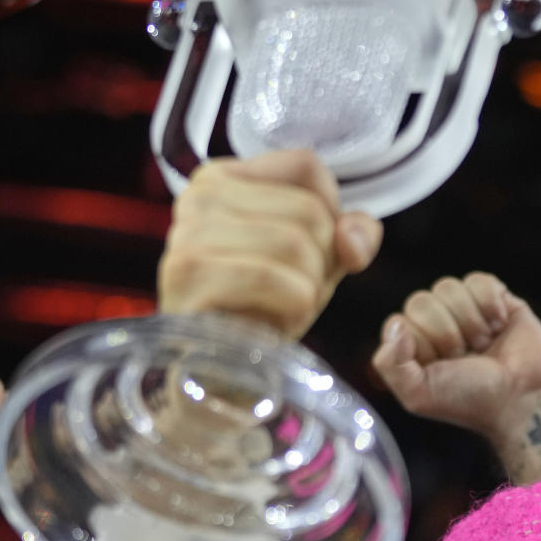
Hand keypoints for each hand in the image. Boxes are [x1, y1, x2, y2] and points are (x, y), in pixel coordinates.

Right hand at [158, 150, 382, 339]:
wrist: (222, 374)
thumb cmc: (265, 310)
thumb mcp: (318, 263)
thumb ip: (351, 236)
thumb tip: (353, 235)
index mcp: (225, 178)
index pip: (307, 166)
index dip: (332, 215)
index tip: (315, 253)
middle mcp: (200, 195)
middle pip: (308, 210)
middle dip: (322, 262)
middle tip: (296, 293)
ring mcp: (188, 232)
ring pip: (294, 242)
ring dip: (309, 288)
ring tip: (285, 308)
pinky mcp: (188, 273)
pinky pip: (269, 275)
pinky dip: (292, 305)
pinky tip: (277, 321)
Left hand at [371, 273, 540, 440]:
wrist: (522, 400)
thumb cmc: (470, 401)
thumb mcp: (417, 394)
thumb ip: (389, 363)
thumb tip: (396, 324)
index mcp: (416, 347)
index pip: (400, 321)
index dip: (422, 343)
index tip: (442, 367)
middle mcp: (437, 325)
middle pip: (421, 301)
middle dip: (446, 333)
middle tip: (466, 356)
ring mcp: (466, 310)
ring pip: (448, 287)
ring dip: (469, 322)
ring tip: (485, 344)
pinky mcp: (496, 298)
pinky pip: (478, 280)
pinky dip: (490, 304)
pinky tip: (499, 326)